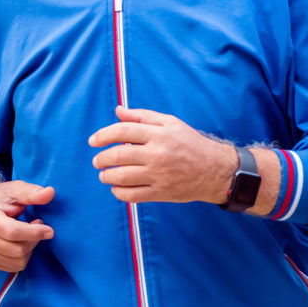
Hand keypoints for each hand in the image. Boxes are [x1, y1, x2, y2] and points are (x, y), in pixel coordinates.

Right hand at [0, 173, 54, 271]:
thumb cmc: (0, 198)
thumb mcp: (14, 189)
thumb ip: (32, 192)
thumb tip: (50, 192)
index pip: (13, 232)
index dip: (34, 233)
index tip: (50, 230)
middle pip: (18, 250)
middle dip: (33, 239)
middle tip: (37, 225)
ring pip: (19, 261)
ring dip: (30, 248)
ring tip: (28, 233)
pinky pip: (15, 267)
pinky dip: (23, 256)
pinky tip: (21, 242)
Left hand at [88, 105, 234, 204]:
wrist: (215, 171)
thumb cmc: (190, 143)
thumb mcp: (170, 123)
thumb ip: (141, 117)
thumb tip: (117, 111)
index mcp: (158, 134)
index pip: (121, 131)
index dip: (102, 135)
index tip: (93, 141)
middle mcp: (157, 154)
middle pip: (117, 156)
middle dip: (101, 159)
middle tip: (97, 161)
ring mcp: (158, 175)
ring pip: (121, 177)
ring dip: (106, 176)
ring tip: (104, 174)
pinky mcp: (161, 192)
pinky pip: (131, 195)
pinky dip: (118, 192)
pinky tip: (117, 187)